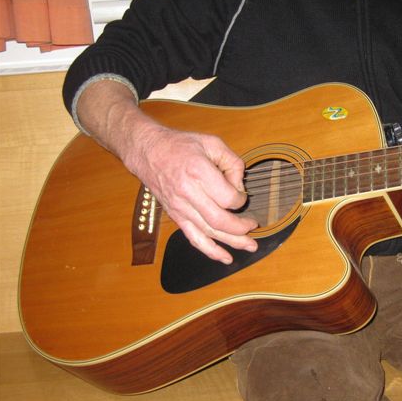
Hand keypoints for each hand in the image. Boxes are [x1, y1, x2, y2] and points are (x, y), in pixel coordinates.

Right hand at [76, 80, 257, 263]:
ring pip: (209, 232)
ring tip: (250, 246)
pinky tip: (225, 258)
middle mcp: (188, 192)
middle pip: (219, 220)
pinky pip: (194, 238)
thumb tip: (240, 187)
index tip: (243, 196)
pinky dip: (210, 251)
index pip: (227, 197)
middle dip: (241, 227)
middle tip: (253, 226)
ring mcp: (180, 207)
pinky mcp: (175, 216)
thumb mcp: (212, 143)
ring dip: (232, 242)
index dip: (241, 200)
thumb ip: (232, 162)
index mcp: (198, 171)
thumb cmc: (181, 146)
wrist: (148, 151)